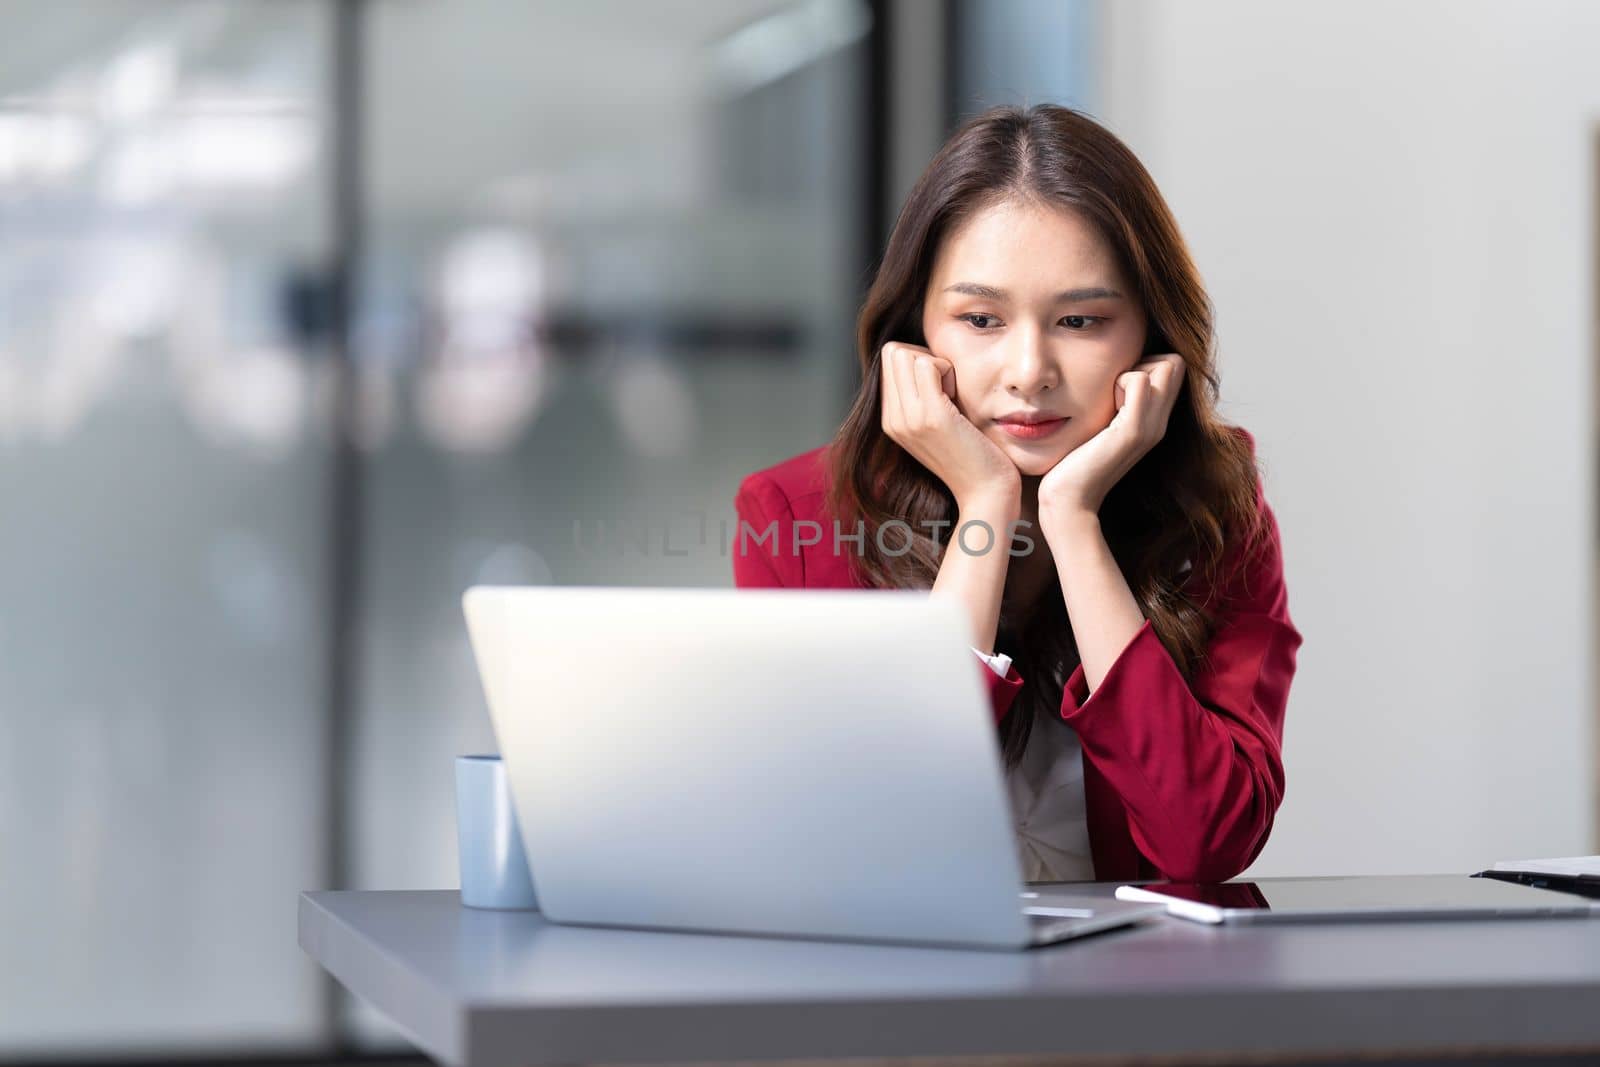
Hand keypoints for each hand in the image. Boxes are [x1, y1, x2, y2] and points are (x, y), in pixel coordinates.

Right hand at [879, 341, 1019, 512]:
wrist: (985, 493)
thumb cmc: (973, 454)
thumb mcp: (939, 423)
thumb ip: (924, 396)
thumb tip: (926, 357)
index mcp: (892, 420)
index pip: (890, 360)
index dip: (919, 362)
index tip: (942, 389)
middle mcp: (893, 419)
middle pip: (893, 351)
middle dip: (924, 358)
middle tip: (948, 389)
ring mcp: (908, 418)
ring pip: (905, 353)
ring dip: (937, 364)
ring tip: (953, 396)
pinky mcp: (930, 416)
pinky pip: (927, 364)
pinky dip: (948, 370)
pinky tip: (960, 399)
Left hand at [1038, 352, 1185, 520]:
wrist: (1070, 500)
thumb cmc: (1075, 463)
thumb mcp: (1101, 426)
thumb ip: (1113, 404)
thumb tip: (1112, 376)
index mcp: (1154, 420)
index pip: (1173, 367)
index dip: (1146, 363)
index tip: (1116, 386)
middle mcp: (1160, 423)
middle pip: (1174, 363)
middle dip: (1143, 362)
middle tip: (1113, 390)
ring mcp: (1150, 427)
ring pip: (1164, 366)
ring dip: (1131, 371)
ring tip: (1109, 400)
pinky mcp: (1132, 431)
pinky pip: (1139, 381)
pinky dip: (1119, 382)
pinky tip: (1103, 408)